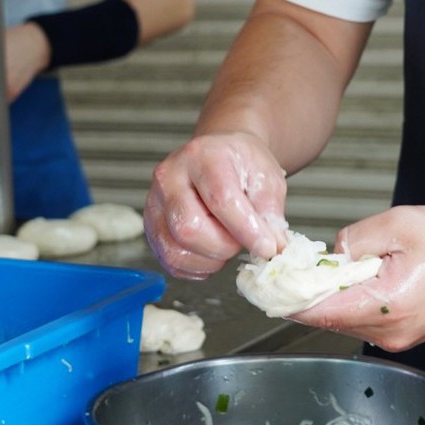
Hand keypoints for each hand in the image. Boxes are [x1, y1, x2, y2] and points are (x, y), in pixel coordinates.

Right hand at [144, 131, 288, 279]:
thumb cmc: (241, 166)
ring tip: (226, 246)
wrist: (219, 157)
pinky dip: (196, 268)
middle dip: (223, 247)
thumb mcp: (267, 179)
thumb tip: (273, 247)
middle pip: (189, 228)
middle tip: (241, 242)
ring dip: (209, 261)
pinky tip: (211, 253)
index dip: (246, 230)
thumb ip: (270, 213)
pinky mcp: (151, 227)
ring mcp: (154, 203)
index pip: (221, 199)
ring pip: (175, 250)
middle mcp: (170, 177)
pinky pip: (169, 261)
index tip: (267, 248)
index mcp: (203, 156)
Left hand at [290, 206, 424, 351]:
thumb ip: (354, 239)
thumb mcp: (399, 224)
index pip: (318, 312)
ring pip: (345, 320)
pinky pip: (365, 320)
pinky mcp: (405, 335)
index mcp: (386, 306)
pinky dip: (352, 301)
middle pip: (328, 317)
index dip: (284, 299)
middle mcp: (390, 332)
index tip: (260, 287)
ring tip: (331, 268)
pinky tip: (358, 278)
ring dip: (331, 297)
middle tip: (288, 268)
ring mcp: (398, 339)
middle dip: (306, 293)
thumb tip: (329, 256)